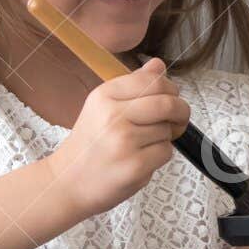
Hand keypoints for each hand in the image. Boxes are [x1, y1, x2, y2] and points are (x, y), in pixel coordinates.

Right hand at [43, 57, 190, 218]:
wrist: (67, 183)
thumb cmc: (89, 145)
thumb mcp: (103, 107)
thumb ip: (134, 86)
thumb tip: (158, 65)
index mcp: (105, 95)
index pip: (153, 80)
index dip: (170, 89)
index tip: (170, 98)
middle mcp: (113, 115)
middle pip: (168, 103)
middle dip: (181, 112)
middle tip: (177, 121)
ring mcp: (124, 141)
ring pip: (168, 130)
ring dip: (165, 138)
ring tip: (144, 144)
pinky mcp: (134, 165)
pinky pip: (166, 152)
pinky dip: (160, 156)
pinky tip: (141, 158)